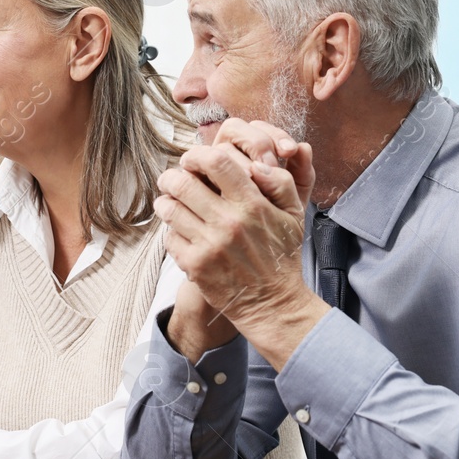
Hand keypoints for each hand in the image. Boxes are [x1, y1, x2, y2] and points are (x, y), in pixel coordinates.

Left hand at [154, 124, 326, 369]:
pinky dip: (171, 230)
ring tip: (169, 202)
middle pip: (182, 183)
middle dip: (172, 177)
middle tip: (171, 179)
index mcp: (252, 204)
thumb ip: (280, 181)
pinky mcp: (195, 265)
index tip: (192, 160)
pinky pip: (170, 236)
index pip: (216, 162)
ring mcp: (209, 245)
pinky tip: (180, 230)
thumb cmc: (281, 255)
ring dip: (165, 201)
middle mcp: (229, 222)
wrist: (273, 303)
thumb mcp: (293, 214)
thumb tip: (256, 161)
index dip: (197, 155)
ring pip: (169, 209)